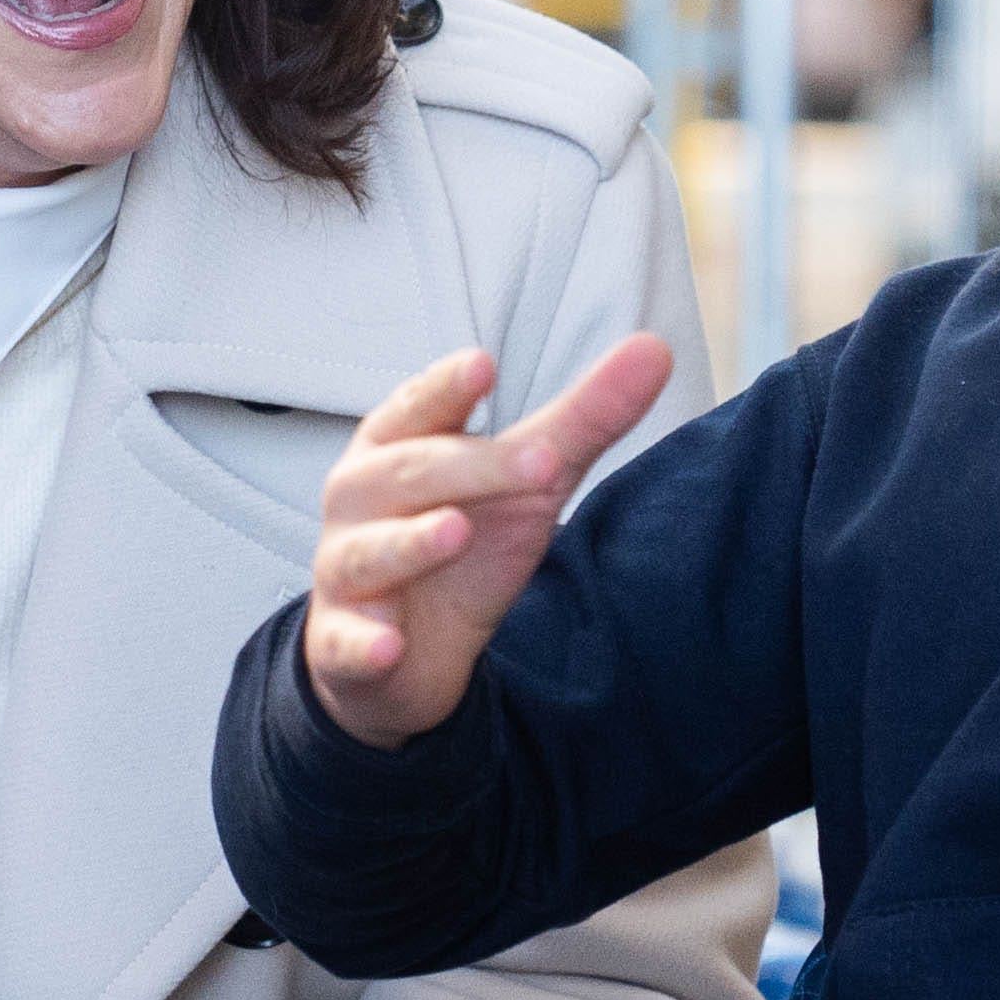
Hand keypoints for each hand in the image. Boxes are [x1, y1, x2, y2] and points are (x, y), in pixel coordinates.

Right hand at [299, 334, 674, 747]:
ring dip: (410, 543)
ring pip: (370, 552)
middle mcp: (361, 499)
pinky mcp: (345, 642)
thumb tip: (654, 349)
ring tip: (454, 531)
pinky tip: (387, 647)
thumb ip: (582, 419)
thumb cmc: (459, 542)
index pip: (420, 407)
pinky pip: (348, 643)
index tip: (483, 365)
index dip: (447, 387)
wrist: (403, 651)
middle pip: (410, 474)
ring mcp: (347, 571)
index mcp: (397, 446)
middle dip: (473, 467)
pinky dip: (362, 645)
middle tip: (541, 464)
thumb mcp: (526, 482)